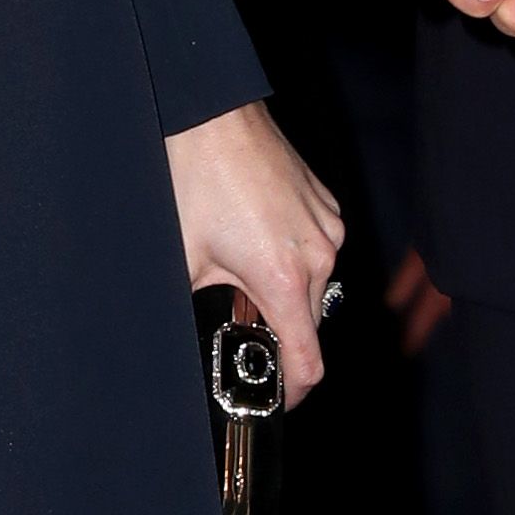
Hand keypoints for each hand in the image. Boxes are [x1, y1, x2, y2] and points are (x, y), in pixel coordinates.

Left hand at [168, 101, 344, 401]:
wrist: (209, 115)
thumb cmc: (194, 178)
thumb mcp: (186, 259)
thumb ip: (201, 307)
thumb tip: (196, 334)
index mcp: (283, 277)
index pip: (308, 361)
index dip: (292, 391)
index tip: (279, 399)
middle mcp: (319, 254)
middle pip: (309, 323)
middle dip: (280, 332)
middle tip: (240, 322)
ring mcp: (328, 225)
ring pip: (315, 285)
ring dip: (286, 291)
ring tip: (243, 268)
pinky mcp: (326, 204)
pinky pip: (318, 249)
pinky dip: (294, 258)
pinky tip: (256, 238)